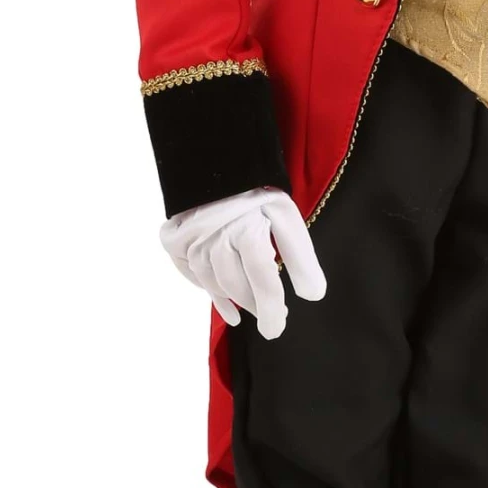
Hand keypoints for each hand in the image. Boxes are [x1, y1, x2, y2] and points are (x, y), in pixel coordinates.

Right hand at [159, 186, 325, 338]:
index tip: (277, 329)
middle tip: (271, 317)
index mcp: (248, 230)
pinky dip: (207, 289)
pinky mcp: (173, 237)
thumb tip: (313, 295)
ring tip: (249, 312)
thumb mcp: (286, 216)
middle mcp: (216, 237)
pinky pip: (190, 272)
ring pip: (212, 282)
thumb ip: (300, 257)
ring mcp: (190, 238)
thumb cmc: (257, 190)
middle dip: (256, 306)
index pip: (263, 282)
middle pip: (237, 285)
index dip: (271, 310)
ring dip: (232, 300)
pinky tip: (224, 304)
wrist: (216, 158)